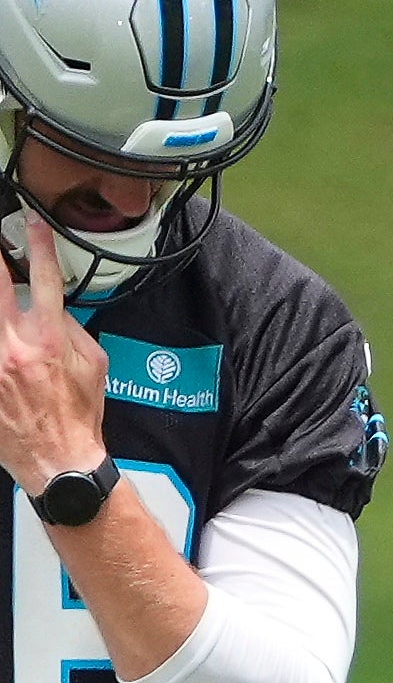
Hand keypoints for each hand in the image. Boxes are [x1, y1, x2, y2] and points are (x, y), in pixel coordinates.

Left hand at [0, 210, 108, 495]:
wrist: (59, 459)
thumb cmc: (78, 415)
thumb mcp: (94, 366)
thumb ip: (72, 329)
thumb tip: (53, 306)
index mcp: (49, 338)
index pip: (45, 278)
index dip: (38, 244)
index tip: (30, 223)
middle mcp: (14, 344)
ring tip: (4, 305)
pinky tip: (4, 342)